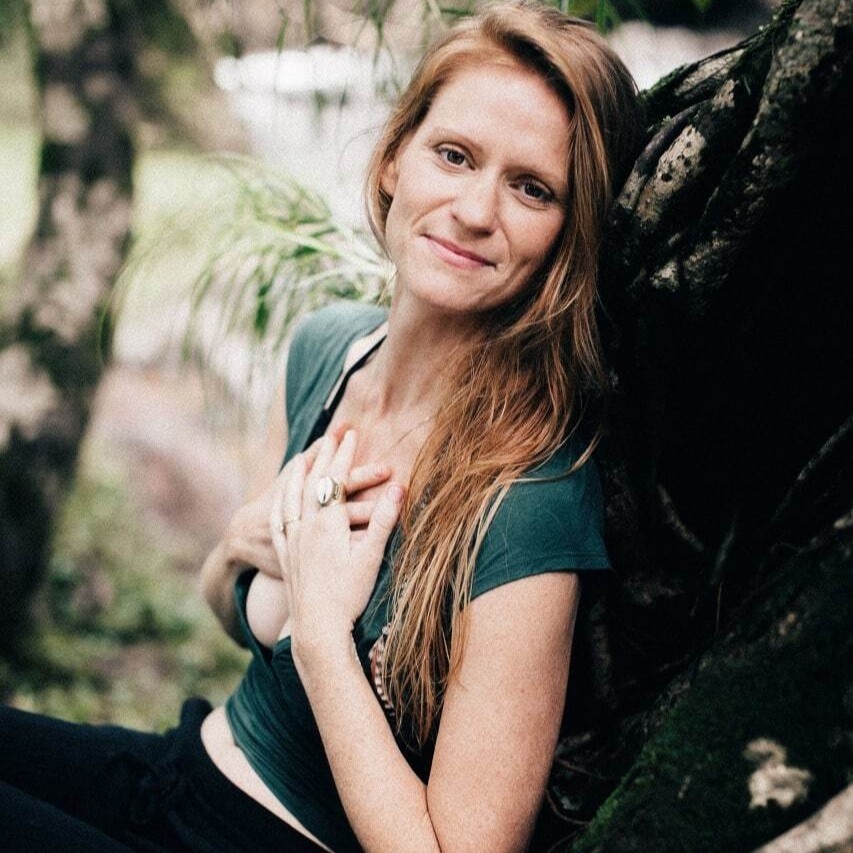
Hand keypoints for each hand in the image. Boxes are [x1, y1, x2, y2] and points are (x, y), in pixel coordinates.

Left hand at [224, 431, 390, 579]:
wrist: (317, 628)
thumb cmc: (348, 595)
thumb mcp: (371, 556)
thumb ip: (384, 519)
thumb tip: (400, 487)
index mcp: (327, 524)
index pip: (336, 479)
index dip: (344, 454)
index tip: (351, 434)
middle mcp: (305, 527)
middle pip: (313, 481)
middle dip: (324, 456)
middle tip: (332, 436)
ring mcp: (291, 540)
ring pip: (290, 497)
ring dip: (297, 474)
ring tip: (300, 457)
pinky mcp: (284, 555)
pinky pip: (278, 519)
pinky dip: (280, 501)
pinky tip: (280, 498)